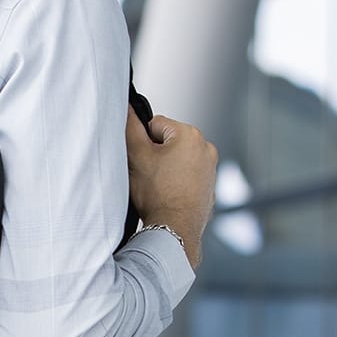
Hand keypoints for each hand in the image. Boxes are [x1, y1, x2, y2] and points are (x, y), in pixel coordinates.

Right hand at [126, 109, 217, 269]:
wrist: (174, 229)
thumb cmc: (157, 194)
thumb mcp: (137, 155)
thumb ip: (130, 127)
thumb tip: (126, 107)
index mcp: (190, 134)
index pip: (155, 125)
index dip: (141, 141)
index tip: (140, 159)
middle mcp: (206, 148)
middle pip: (167, 142)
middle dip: (155, 155)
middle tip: (146, 174)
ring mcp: (211, 169)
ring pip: (176, 160)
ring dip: (165, 168)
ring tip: (156, 186)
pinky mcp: (209, 187)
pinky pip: (186, 176)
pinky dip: (175, 182)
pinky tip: (166, 195)